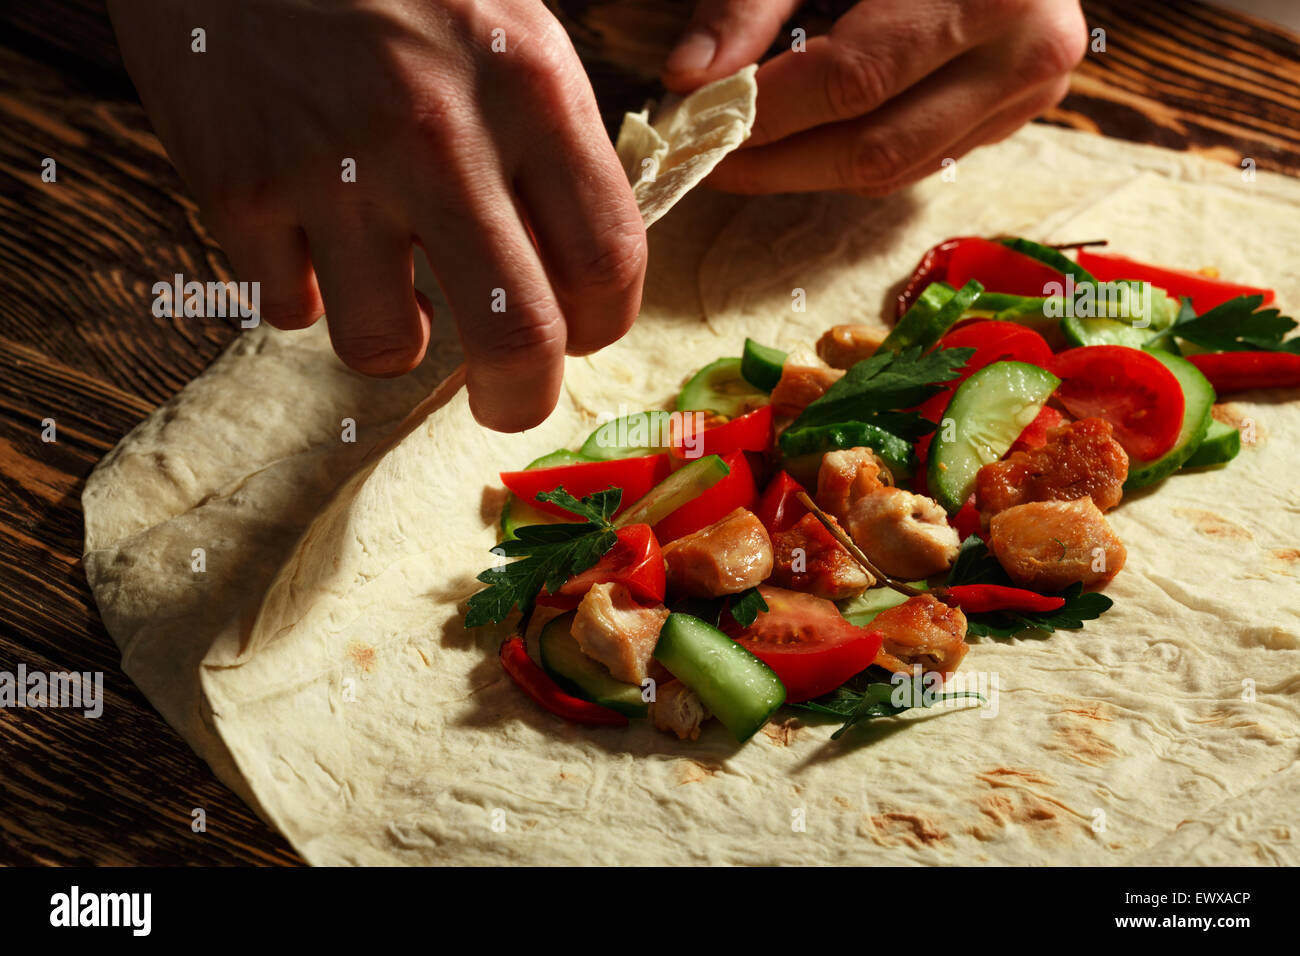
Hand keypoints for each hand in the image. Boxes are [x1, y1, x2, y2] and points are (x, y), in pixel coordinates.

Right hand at [109, 0, 646, 430]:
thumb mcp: (507, 26)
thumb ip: (552, 144)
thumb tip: (580, 269)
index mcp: (531, 85)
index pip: (607, 263)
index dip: (601, 326)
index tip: (577, 334)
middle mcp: (439, 132)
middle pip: (517, 336)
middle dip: (520, 398)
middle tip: (507, 403)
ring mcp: (331, 165)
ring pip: (389, 347)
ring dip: (398, 339)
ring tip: (389, 290)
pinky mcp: (236, 187)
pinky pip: (291, 307)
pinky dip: (306, 292)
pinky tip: (308, 234)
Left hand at [661, 0, 1086, 194]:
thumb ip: (750, 4)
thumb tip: (688, 79)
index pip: (854, 79)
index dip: (767, 114)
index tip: (697, 126)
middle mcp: (1029, 49)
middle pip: (875, 143)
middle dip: (779, 161)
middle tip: (710, 157)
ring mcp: (1032, 91)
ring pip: (896, 167)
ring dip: (810, 168)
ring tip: (746, 150)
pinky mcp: (1019, 113)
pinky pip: (920, 159)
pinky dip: (853, 157)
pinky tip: (803, 138)